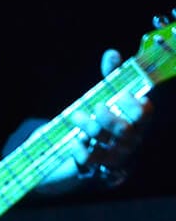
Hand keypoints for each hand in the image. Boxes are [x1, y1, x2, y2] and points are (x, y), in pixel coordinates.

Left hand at [73, 48, 153, 185]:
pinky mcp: (99, 167)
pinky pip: (88, 158)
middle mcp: (130, 139)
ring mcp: (116, 155)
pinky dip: (79, 147)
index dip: (133, 102)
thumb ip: (111, 77)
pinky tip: (75, 140)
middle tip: (95, 107)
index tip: (120, 93)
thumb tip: (112, 53)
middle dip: (108, 116)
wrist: (91, 155)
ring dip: (86, 125)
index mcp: (137, 121)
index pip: (145, 112)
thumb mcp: (108, 97)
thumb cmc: (105, 120)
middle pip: (124, 129)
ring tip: (75, 115)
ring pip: (103, 140)